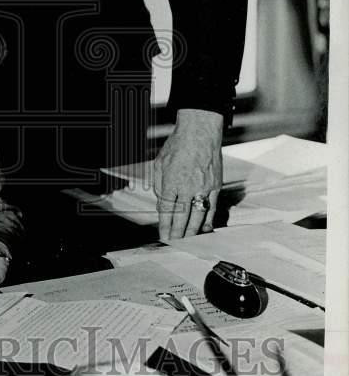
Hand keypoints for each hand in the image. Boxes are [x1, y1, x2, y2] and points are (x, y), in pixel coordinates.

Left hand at [153, 108, 222, 239]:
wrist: (199, 132)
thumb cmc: (177, 146)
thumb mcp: (159, 164)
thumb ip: (159, 185)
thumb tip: (163, 204)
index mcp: (172, 181)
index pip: (167, 210)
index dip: (165, 225)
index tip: (163, 236)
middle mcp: (188, 187)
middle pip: (182, 217)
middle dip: (177, 233)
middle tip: (174, 243)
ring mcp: (204, 187)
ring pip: (198, 215)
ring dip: (192, 230)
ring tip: (187, 240)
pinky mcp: (215, 186)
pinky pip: (212, 207)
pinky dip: (208, 220)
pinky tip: (203, 228)